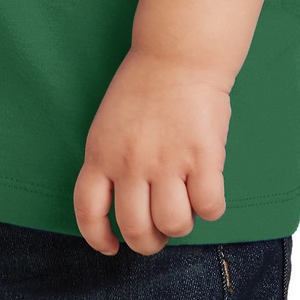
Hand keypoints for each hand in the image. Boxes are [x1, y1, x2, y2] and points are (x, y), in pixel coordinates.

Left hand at [73, 47, 229, 255]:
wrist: (178, 53)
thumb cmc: (144, 86)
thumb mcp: (109, 124)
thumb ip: (111, 163)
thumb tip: (127, 206)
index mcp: (101, 153)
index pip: (89, 211)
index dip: (98, 238)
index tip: (111, 246)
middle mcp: (130, 162)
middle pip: (135, 229)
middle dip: (149, 241)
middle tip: (160, 230)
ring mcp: (167, 160)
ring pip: (174, 225)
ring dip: (181, 224)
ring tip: (186, 202)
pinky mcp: (203, 157)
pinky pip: (209, 207)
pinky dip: (211, 208)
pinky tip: (209, 189)